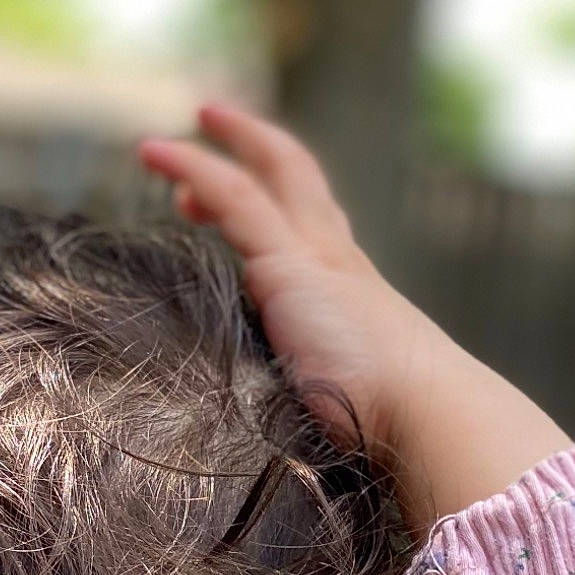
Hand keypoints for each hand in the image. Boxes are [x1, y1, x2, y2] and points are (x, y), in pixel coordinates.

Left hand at [138, 103, 573, 535]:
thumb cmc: (387, 430)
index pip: (317, 226)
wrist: (421, 415)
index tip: (235, 203)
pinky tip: (153, 156)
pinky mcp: (287, 265)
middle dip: (256, 148)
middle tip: (209, 131)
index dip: (282, 200)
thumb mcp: (345, 406)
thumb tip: (290, 443)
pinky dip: (193, 170)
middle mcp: (339, 263)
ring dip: (211, 154)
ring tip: (157, 149)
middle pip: (298, 181)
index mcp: (353, 293)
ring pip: (262, 178)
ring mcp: (315, 259)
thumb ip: (319, 401)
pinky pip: (232, 197)